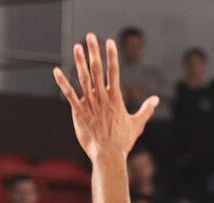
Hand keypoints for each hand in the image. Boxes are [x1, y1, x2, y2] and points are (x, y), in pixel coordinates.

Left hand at [53, 33, 157, 160]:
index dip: (112, 56)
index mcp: (116, 98)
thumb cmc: (123, 141)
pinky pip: (69, 95)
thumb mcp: (137, 124)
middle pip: (98, 70)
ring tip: (77, 46)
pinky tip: (56, 71)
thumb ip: (146, 109)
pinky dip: (62, 83)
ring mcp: (89, 105)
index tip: (109, 42)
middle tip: (91, 36)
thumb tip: (156, 100)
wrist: (108, 155)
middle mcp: (102, 98)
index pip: (114, 72)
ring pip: (84, 79)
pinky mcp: (78, 113)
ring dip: (80, 62)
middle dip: (94, 52)